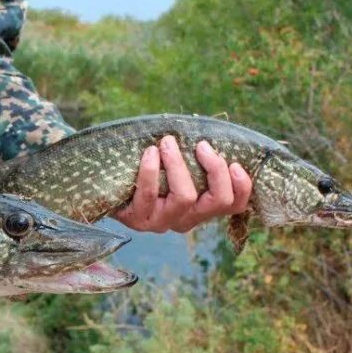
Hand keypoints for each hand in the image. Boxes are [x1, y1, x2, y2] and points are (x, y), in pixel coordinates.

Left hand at [114, 135, 251, 232]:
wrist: (109, 186)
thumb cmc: (151, 168)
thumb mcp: (177, 164)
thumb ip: (196, 156)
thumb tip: (212, 130)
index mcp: (202, 208)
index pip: (234, 206)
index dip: (242, 187)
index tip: (235, 162)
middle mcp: (186, 220)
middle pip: (218, 201)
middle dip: (215, 170)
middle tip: (202, 145)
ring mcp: (163, 222)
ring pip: (185, 197)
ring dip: (179, 164)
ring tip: (167, 142)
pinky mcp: (138, 220)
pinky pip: (149, 194)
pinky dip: (151, 169)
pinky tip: (150, 152)